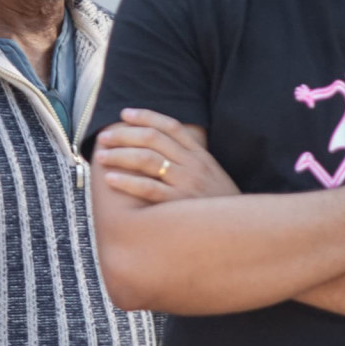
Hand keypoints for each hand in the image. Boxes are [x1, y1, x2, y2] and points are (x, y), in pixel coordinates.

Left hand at [94, 108, 239, 203]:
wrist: (243, 230)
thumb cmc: (220, 205)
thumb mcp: (212, 175)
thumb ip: (191, 161)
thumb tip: (161, 150)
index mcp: (200, 154)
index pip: (170, 126)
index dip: (146, 116)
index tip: (124, 114)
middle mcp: (193, 165)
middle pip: (153, 139)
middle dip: (124, 135)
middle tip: (104, 138)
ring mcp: (187, 183)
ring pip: (147, 160)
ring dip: (120, 155)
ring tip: (101, 157)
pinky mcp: (179, 204)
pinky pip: (148, 189)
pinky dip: (127, 182)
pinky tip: (111, 179)